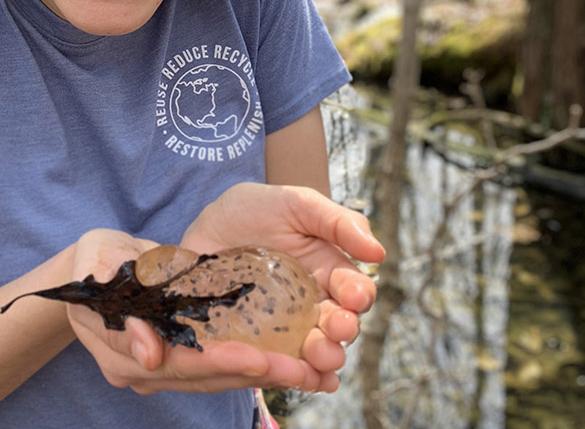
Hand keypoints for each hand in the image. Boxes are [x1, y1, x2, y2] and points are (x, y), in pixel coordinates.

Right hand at [67, 228, 326, 393]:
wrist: (94, 269)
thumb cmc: (95, 257)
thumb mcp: (97, 259)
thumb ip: (114, 293)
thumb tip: (148, 352)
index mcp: (118, 348)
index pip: (174, 361)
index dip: (218, 360)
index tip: (259, 356)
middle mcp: (141, 371)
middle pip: (203, 377)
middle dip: (254, 371)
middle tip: (301, 366)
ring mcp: (159, 372)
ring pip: (216, 380)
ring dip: (263, 376)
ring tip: (309, 370)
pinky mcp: (180, 364)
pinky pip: (220, 370)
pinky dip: (255, 368)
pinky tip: (294, 364)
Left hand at [180, 183, 384, 390]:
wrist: (206, 223)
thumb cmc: (255, 208)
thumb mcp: (296, 204)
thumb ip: (337, 222)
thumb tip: (377, 253)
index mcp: (328, 271)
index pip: (354, 290)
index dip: (357, 295)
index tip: (352, 296)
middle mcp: (313, 304)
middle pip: (339, 326)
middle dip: (343, 331)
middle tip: (338, 329)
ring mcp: (285, 326)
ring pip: (314, 351)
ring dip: (323, 358)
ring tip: (320, 357)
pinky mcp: (256, 341)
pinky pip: (278, 364)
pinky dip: (294, 377)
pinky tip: (301, 379)